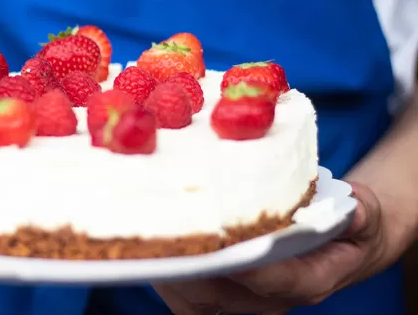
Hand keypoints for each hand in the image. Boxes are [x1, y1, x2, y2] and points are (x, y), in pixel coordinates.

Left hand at [153, 182, 386, 314]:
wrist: (344, 245)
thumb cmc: (350, 227)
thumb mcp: (364, 215)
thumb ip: (358, 213)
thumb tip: (353, 210)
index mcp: (310, 278)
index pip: (277, 280)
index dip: (248, 267)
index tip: (222, 248)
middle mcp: (273, 296)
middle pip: (223, 295)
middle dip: (191, 269)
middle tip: (165, 240)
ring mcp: (248, 298)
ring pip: (200, 301)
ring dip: (171, 275)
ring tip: (148, 242)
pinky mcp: (229, 291)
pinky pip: (191, 296)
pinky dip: (169, 277)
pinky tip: (153, 248)